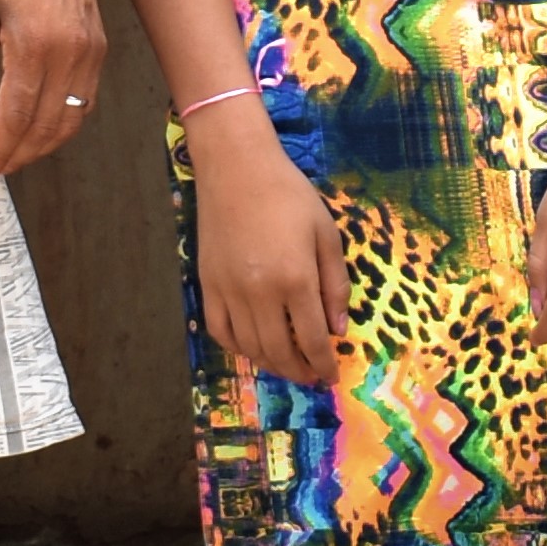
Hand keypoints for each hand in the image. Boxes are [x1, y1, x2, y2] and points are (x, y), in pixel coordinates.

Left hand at [0, 0, 106, 184]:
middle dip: (18, 156)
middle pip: (47, 127)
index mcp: (37, 45)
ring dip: (42, 145)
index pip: (17, 117)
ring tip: (12, 154)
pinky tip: (39, 125)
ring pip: (71, 120)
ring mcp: (91, 51)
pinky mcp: (99, 46)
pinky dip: (62, 122)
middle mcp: (72, 54)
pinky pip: (84, 100)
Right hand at [190, 116, 347, 396]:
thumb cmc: (288, 195)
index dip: (323, 364)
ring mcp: (229, 292)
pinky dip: (238, 348)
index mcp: (295, 279)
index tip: (331, 376)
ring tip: (287, 367)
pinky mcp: (208, 285)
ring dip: (271, 364)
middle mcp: (260, 293)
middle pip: (279, 351)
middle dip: (299, 371)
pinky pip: (221, 331)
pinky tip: (253, 349)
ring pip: (250, 347)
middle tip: (311, 377)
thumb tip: (338, 328)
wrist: (236, 168)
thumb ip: (335, 284)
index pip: (311, 339)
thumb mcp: (326, 234)